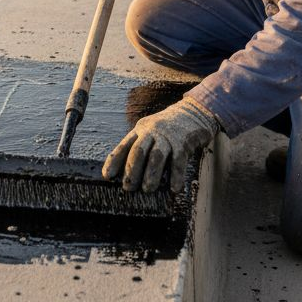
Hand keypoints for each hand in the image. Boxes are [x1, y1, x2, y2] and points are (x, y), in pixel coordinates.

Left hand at [102, 98, 219, 192]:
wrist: (194, 112)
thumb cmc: (168, 128)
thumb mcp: (150, 130)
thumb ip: (140, 145)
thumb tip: (128, 172)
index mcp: (141, 129)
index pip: (124, 145)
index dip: (115, 161)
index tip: (107, 176)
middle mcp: (152, 131)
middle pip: (139, 151)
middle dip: (132, 170)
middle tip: (128, 187)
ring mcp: (168, 136)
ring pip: (157, 156)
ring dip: (151, 174)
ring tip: (148, 189)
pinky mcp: (184, 142)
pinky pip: (178, 161)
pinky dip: (176, 175)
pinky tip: (174, 188)